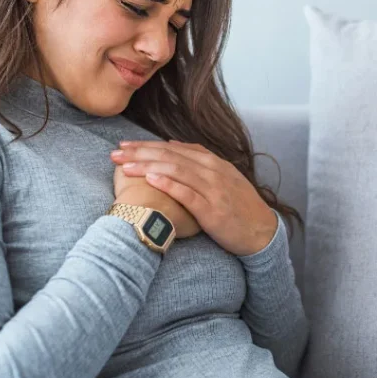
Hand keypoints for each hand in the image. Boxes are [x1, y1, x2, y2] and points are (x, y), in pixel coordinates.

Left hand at [109, 140, 279, 256]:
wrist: (261, 231)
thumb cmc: (238, 206)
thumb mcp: (221, 177)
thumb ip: (198, 160)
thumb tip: (172, 146)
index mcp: (211, 162)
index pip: (173, 149)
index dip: (146, 146)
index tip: (124, 145)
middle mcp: (211, 171)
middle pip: (170, 156)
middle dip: (140, 153)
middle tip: (115, 152)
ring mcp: (212, 189)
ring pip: (175, 171)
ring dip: (148, 166)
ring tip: (125, 166)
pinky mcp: (212, 209)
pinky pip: (187, 194)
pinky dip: (168, 184)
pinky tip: (150, 179)